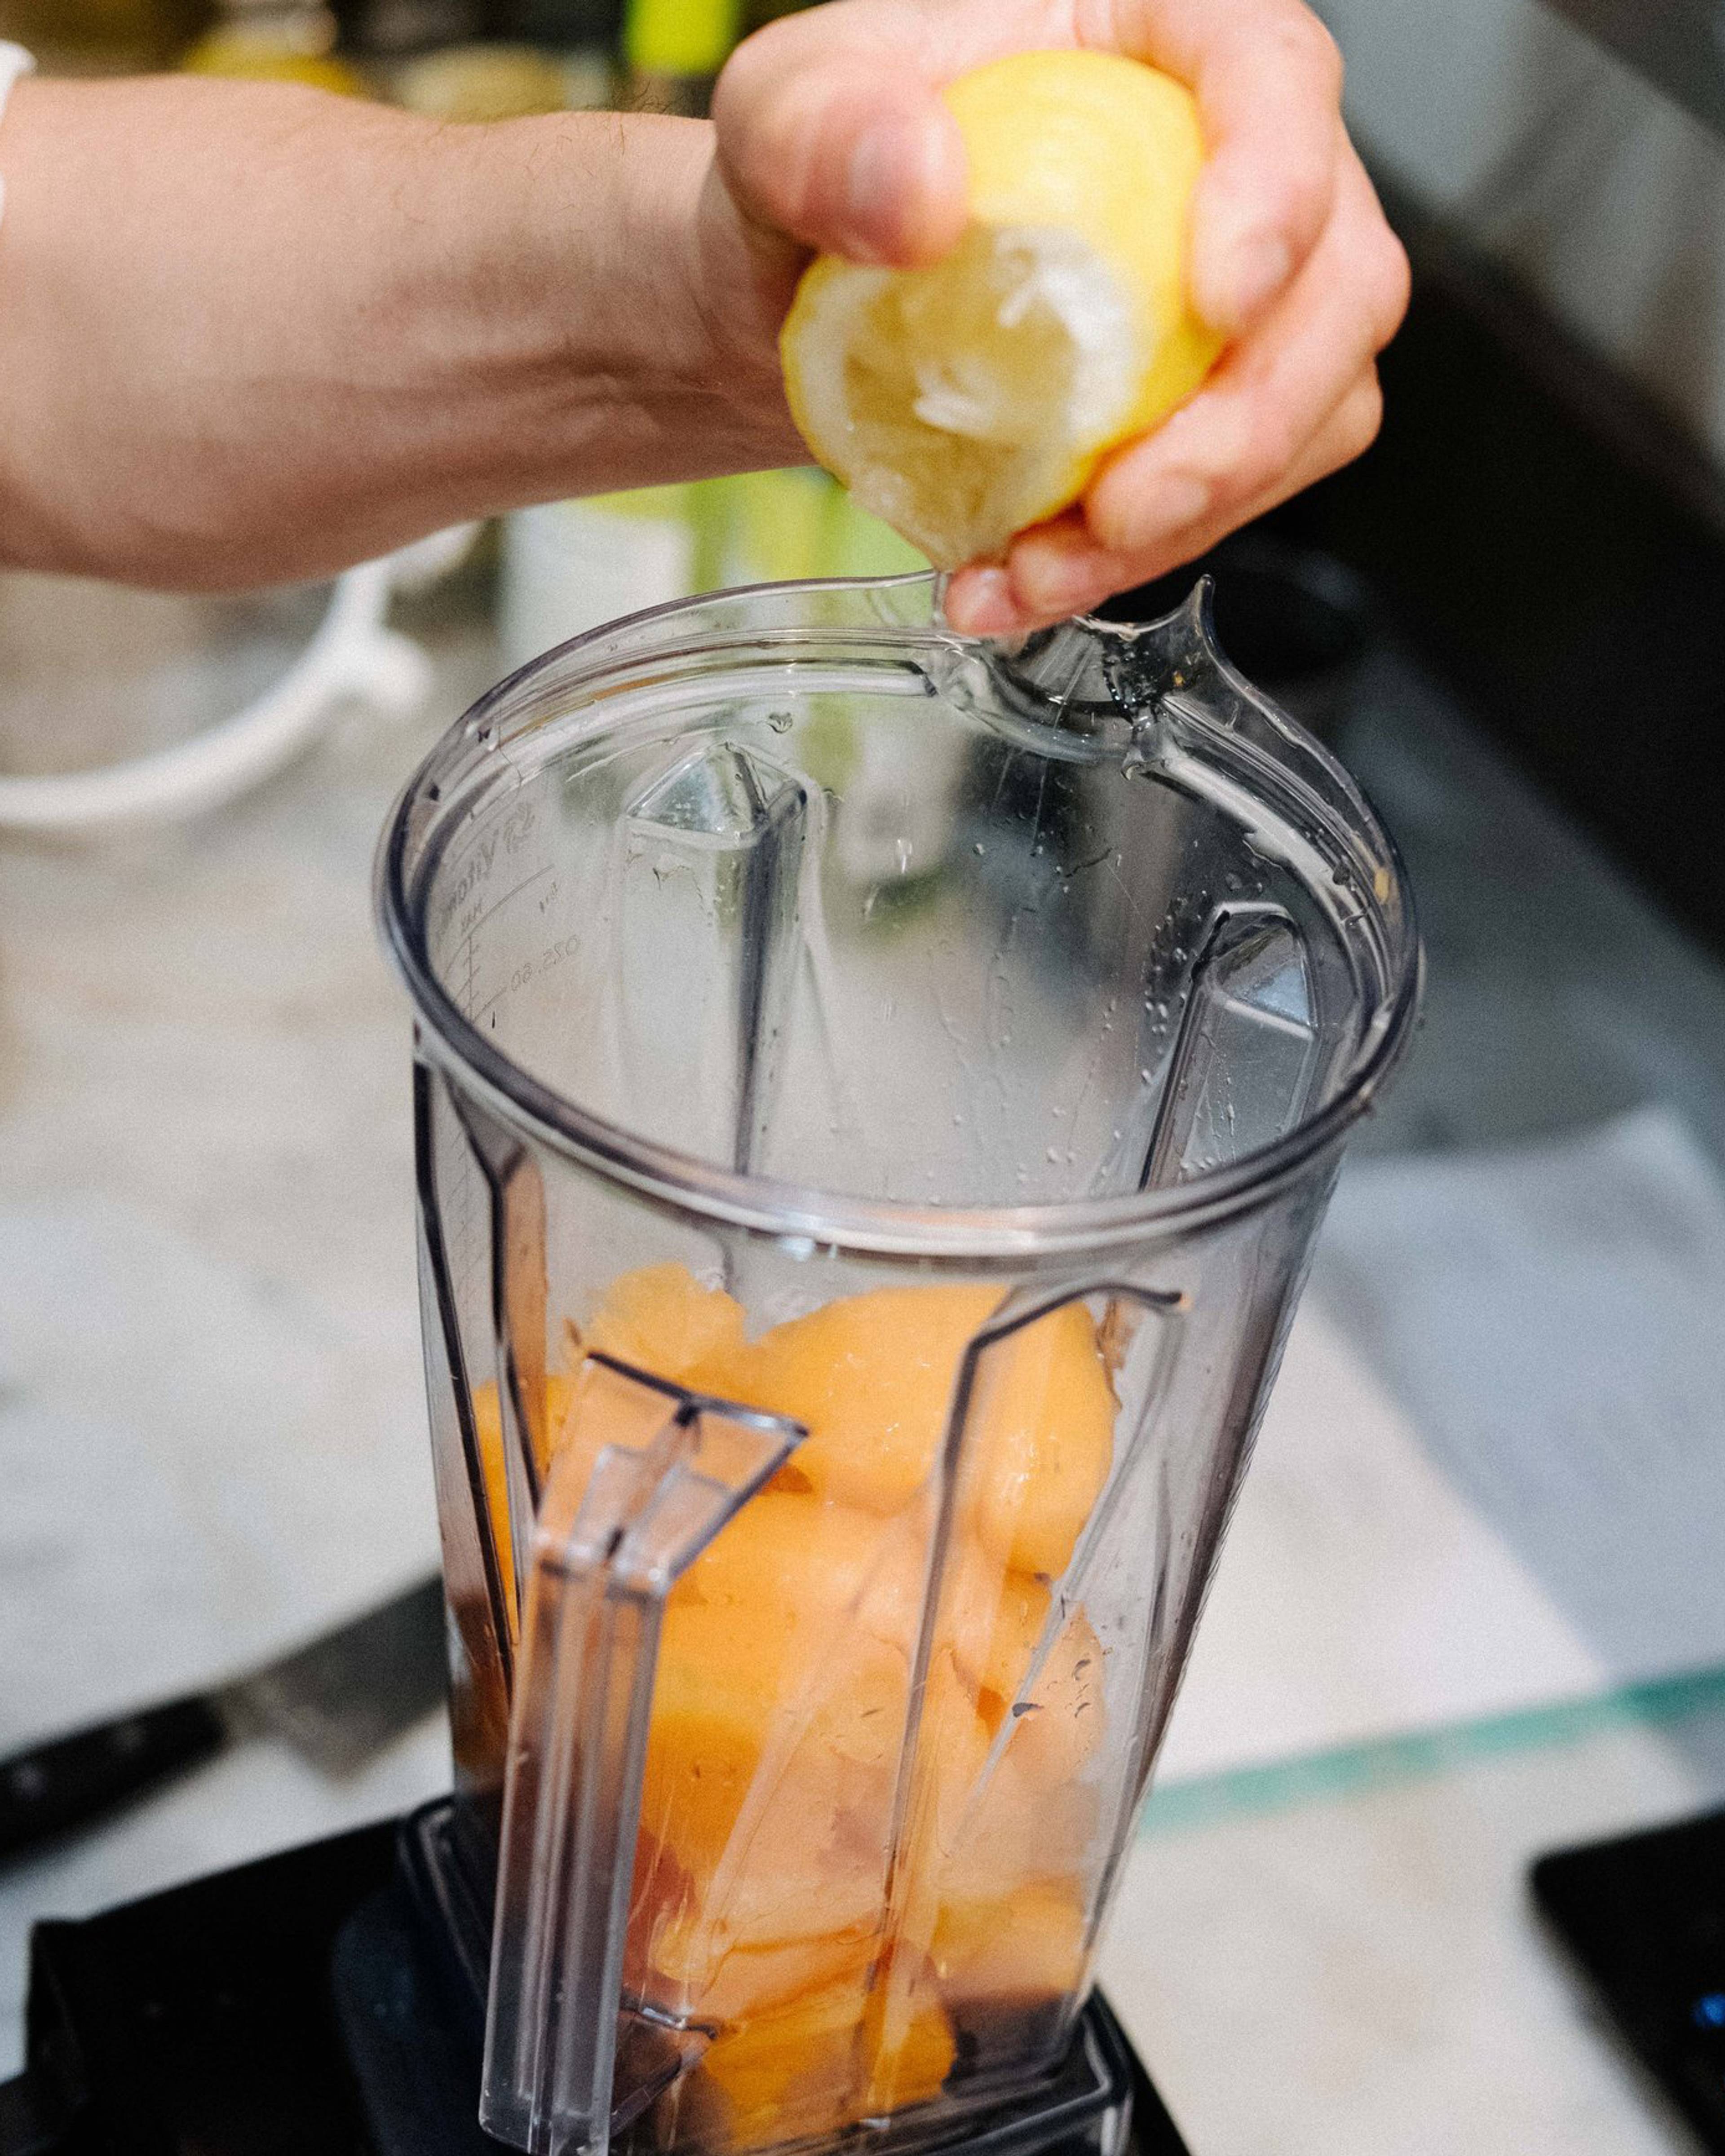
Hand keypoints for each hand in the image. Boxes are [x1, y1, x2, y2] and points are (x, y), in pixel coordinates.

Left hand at [706, 0, 1408, 634]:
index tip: (1219, 298)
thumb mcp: (782, 117)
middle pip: (1336, 285)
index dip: (1278, 188)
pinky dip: (1130, 560)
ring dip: (1188, 520)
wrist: (799, 292)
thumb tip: (917, 193)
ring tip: (1038, 571)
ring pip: (1304, 416)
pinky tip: (1022, 581)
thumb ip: (821, 129)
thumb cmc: (824, 172)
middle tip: (1121, 510)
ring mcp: (1241, 299)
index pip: (1276, 78)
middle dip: (1247, 425)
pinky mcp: (1211, 407)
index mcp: (1162, 37)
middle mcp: (1233, 160)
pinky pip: (1229, 495)